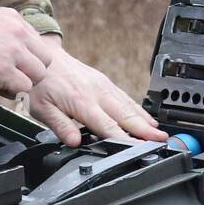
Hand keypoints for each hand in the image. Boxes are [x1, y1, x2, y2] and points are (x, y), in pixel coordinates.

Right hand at [0, 8, 54, 95]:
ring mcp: (13, 51)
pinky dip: (11, 91)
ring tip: (2, 82)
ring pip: (38, 75)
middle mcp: (18, 32)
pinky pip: (23, 88)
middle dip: (31, 71)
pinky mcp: (4, 71)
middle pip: (45, 60)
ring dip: (22, 82)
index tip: (14, 64)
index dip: (28, 58)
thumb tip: (18, 51)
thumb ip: (7, 32)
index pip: (38, 43)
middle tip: (12, 76)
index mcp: (14, 18)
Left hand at [28, 36, 167, 146]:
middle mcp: (96, 93)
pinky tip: (146, 117)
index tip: (139, 148)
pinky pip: (124, 96)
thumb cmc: (41, 84)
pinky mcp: (104, 81)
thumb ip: (60, 126)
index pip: (107, 126)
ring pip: (128, 105)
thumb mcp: (42, 109)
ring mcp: (102, 85)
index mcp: (81, 102)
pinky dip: (138, 108)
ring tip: (160, 132)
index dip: (124, 139)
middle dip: (145, 129)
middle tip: (162, 140)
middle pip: (125, 115)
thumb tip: (75, 142)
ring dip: (145, 120)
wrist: (42, 56)